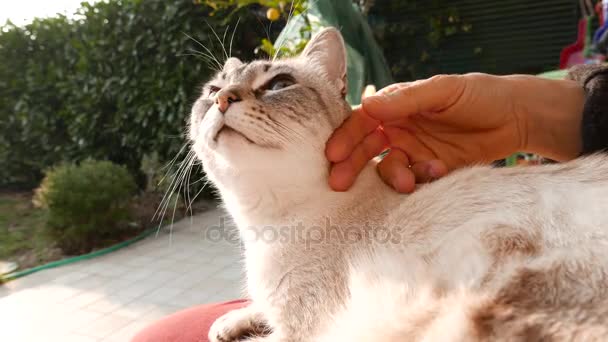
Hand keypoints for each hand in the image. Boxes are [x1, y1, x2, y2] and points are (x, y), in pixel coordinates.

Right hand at [326, 73, 583, 191]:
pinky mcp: (432, 172)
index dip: (345, 137)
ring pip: (389, 169)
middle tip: (339, 184)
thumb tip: (367, 104)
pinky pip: (415, 181)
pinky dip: (420, 180)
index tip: (333, 154)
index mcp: (396, 107)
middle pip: (366, 149)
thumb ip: (405, 99)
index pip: (362, 121)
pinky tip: (438, 171)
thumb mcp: (442, 90)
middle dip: (352, 166)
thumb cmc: (479, 94)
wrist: (517, 118)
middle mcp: (399, 131)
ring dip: (392, 176)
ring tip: (407, 183)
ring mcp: (415, 153)